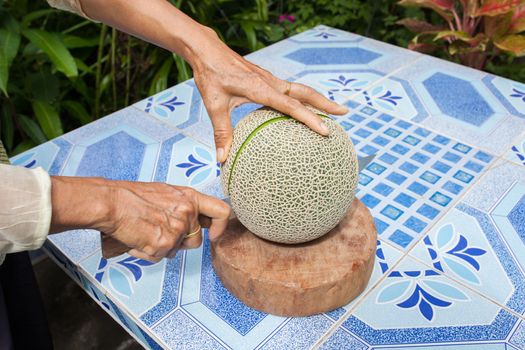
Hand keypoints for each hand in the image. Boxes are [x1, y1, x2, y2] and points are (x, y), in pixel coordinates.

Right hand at [50, 177, 230, 261]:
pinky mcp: (163, 244)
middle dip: (181, 242)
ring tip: (147, 232)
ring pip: (177, 250)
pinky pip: (161, 257)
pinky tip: (138, 239)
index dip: (221, 227)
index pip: (221, 212)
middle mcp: (187, 213)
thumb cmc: (133, 196)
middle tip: (161, 232)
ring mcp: (176, 230)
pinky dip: (149, 252)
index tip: (214, 234)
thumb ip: (184, 205)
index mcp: (190, 198)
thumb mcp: (166, 192)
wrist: (112, 203)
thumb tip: (195, 219)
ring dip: (165, 247)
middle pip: (196, 241)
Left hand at [191, 27, 348, 161]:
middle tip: (344, 113)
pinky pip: (289, 90)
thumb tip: (222, 159)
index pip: (291, 106)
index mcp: (261, 89)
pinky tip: (301, 108)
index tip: (325, 130)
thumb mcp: (214, 105)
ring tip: (331, 111)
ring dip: (317, 99)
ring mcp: (269, 79)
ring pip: (299, 89)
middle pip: (305, 92)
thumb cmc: (210, 75)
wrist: (206, 50)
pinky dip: (301, 98)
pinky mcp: (265, 79)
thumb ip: (221, 132)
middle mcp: (270, 82)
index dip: (310, 118)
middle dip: (326, 103)